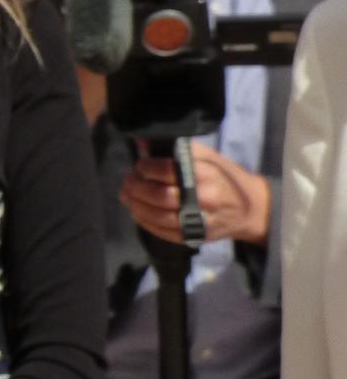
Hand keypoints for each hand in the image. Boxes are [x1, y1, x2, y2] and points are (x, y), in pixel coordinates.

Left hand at [122, 140, 269, 245]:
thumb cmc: (225, 177)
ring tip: (126, 195)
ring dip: (135, 205)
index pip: (166, 170)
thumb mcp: (208, 157)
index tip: (140, 166)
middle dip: (136, 187)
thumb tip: (144, 142)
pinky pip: (163, 232)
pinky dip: (145, 222)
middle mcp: (203, 198)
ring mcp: (200, 220)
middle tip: (127, 181)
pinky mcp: (196, 236)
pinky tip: (137, 211)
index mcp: (206, 174)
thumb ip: (177, 149)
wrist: (252, 208)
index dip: (146, 168)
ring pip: (158, 216)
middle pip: (159, 196)